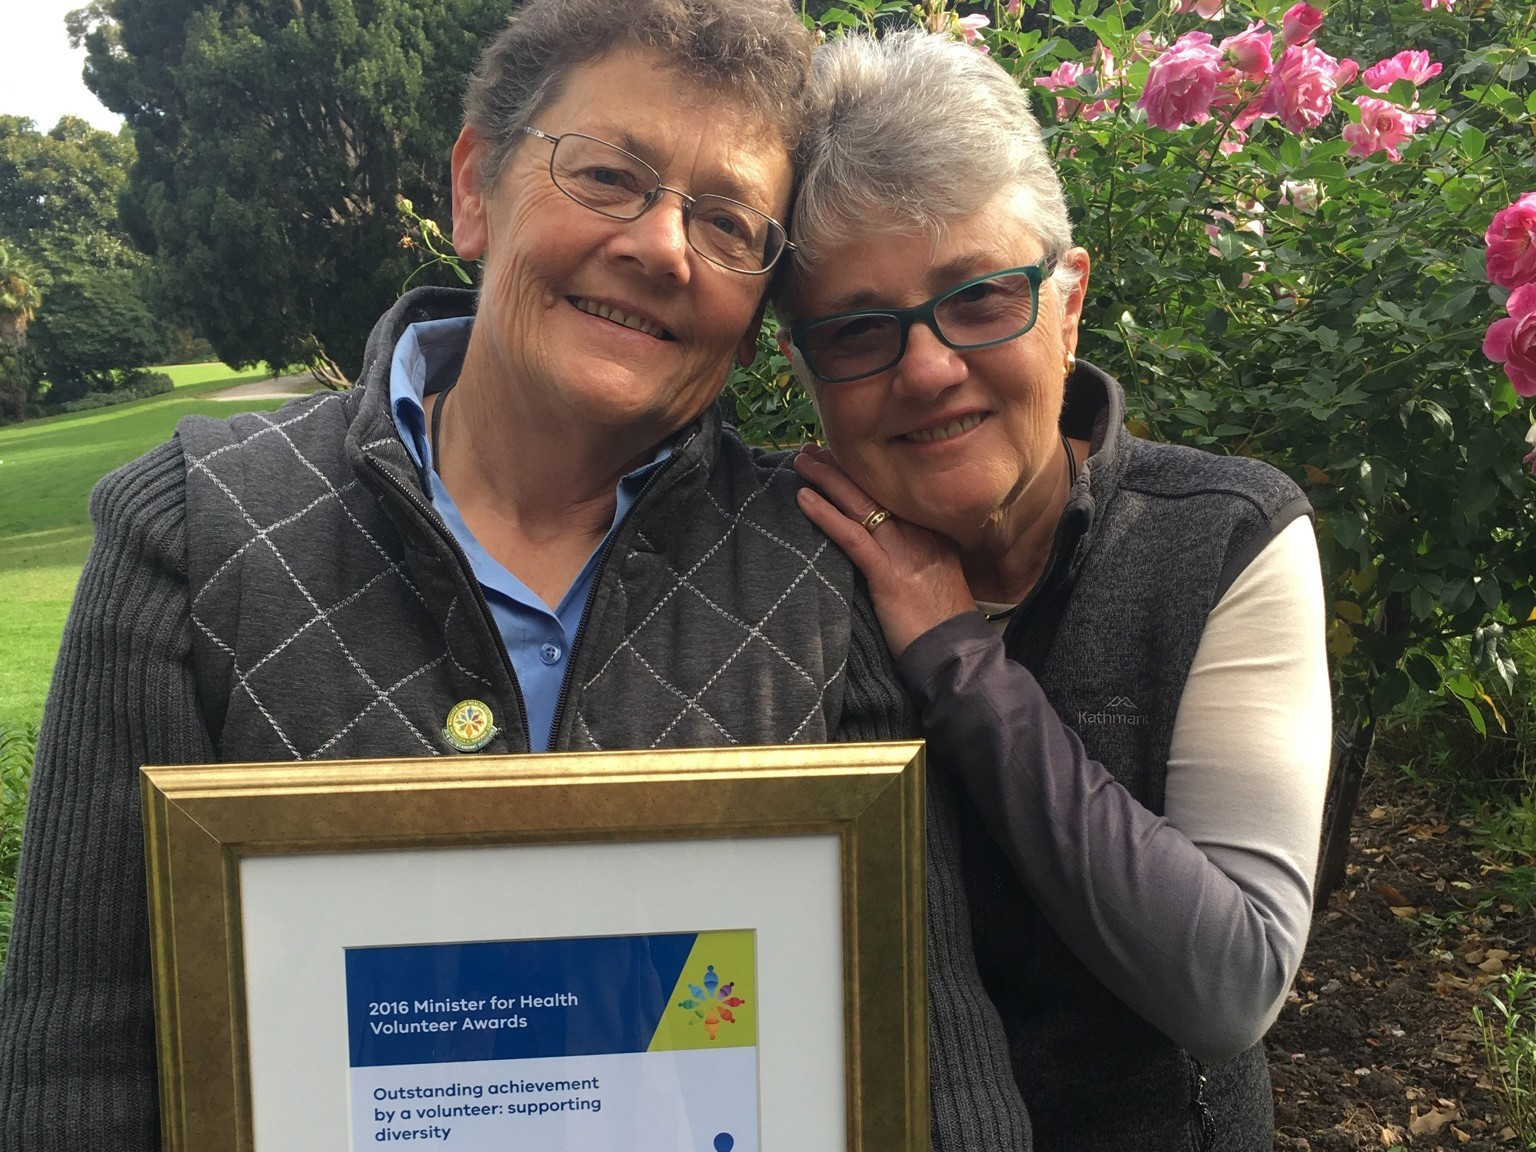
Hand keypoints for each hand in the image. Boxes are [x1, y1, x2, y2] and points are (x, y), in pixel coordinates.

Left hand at [793, 444, 975, 657]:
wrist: (955, 651)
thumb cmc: (941, 620)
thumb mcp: (935, 574)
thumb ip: (914, 552)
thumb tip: (884, 544)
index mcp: (930, 529)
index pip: (891, 490)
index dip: (861, 471)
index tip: (837, 454)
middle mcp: (918, 532)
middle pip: (874, 488)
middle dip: (840, 465)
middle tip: (811, 449)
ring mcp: (904, 551)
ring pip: (860, 503)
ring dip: (827, 478)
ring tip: (800, 461)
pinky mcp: (888, 575)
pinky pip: (852, 537)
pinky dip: (825, 515)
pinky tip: (803, 499)